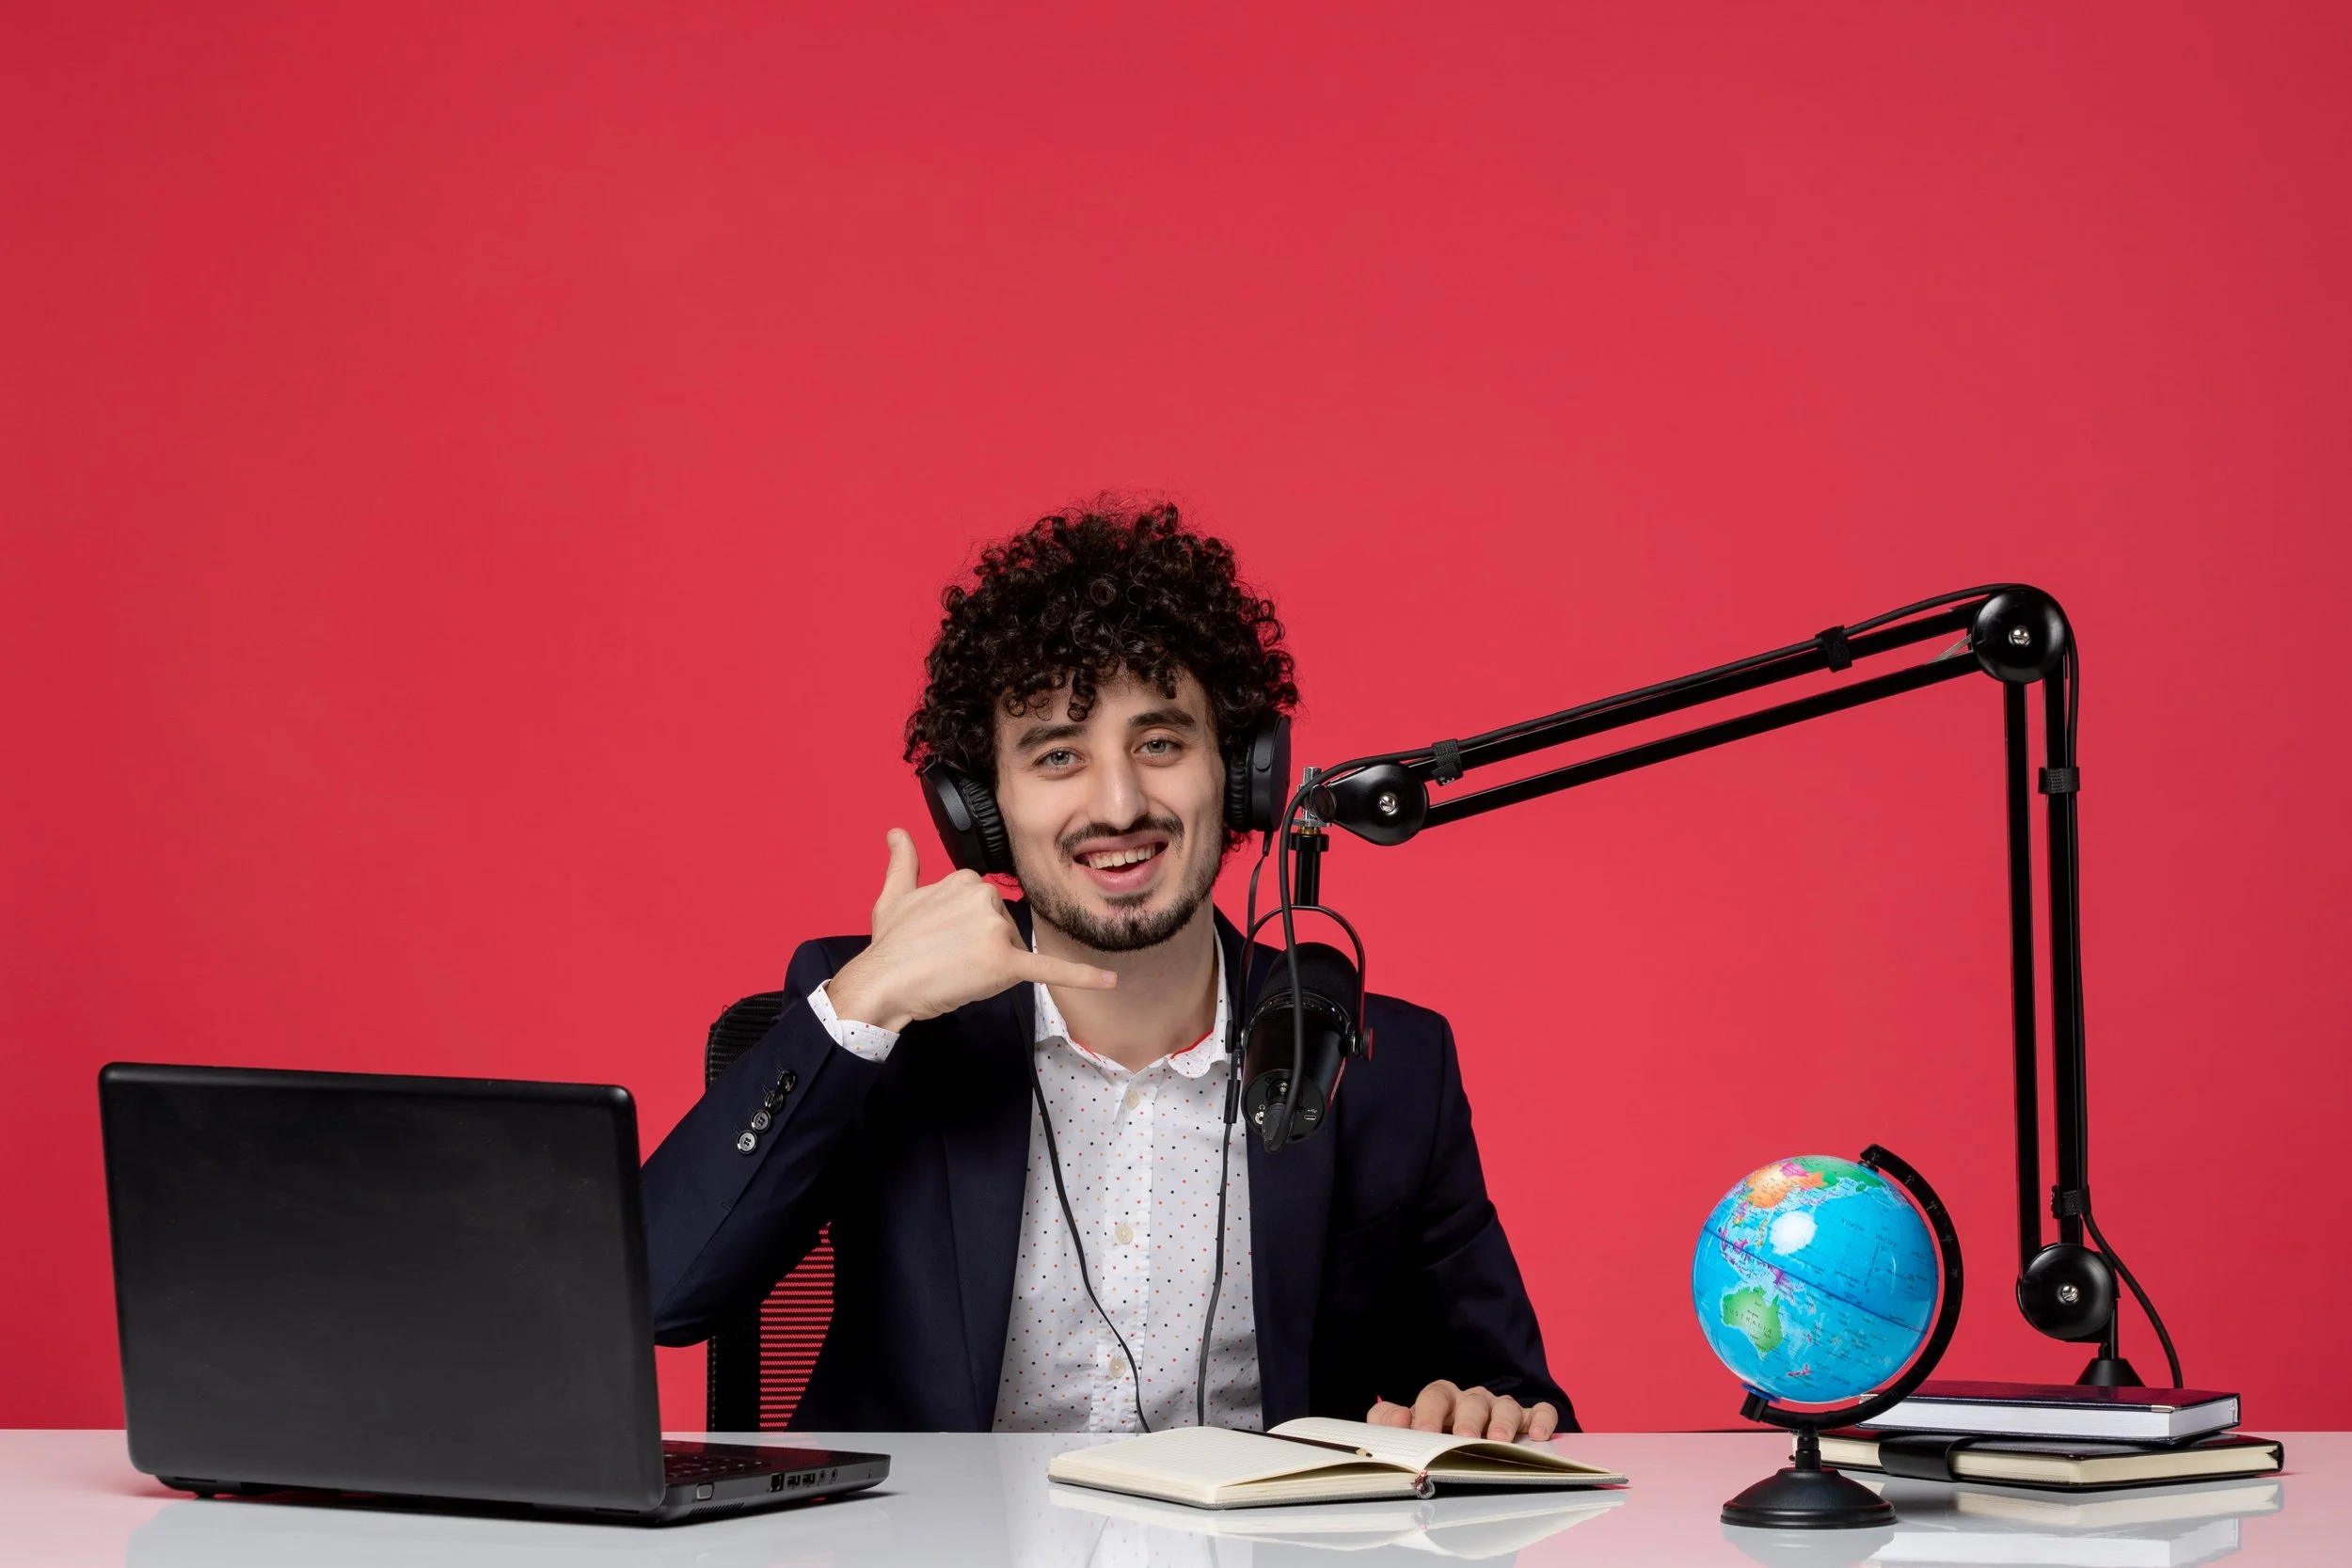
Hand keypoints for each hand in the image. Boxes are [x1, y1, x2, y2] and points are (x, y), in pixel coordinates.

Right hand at [824, 828, 1116, 1031]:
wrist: (882, 982)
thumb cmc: (891, 945)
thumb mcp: (894, 895)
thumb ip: (904, 861)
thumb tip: (896, 831)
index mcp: (966, 879)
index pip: (987, 908)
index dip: (967, 931)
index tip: (942, 941)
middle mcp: (984, 897)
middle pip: (1003, 928)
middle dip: (981, 948)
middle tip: (946, 960)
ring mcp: (995, 930)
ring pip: (1012, 951)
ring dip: (990, 966)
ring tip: (955, 972)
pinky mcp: (1004, 964)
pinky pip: (1048, 969)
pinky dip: (1082, 976)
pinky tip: (1108, 982)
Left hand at [1366, 1380, 1559, 1441]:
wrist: (1461, 1445)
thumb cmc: (1433, 1435)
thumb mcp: (1406, 1428)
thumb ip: (1388, 1421)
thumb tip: (1397, 1420)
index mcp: (1443, 1398)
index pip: (1435, 1396)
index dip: (1428, 1414)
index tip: (1422, 1434)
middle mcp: (1473, 1400)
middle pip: (1472, 1401)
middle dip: (1468, 1420)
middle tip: (1463, 1439)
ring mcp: (1500, 1408)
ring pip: (1506, 1406)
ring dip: (1503, 1422)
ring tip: (1498, 1440)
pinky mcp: (1527, 1420)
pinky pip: (1540, 1412)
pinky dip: (1542, 1419)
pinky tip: (1539, 1434)